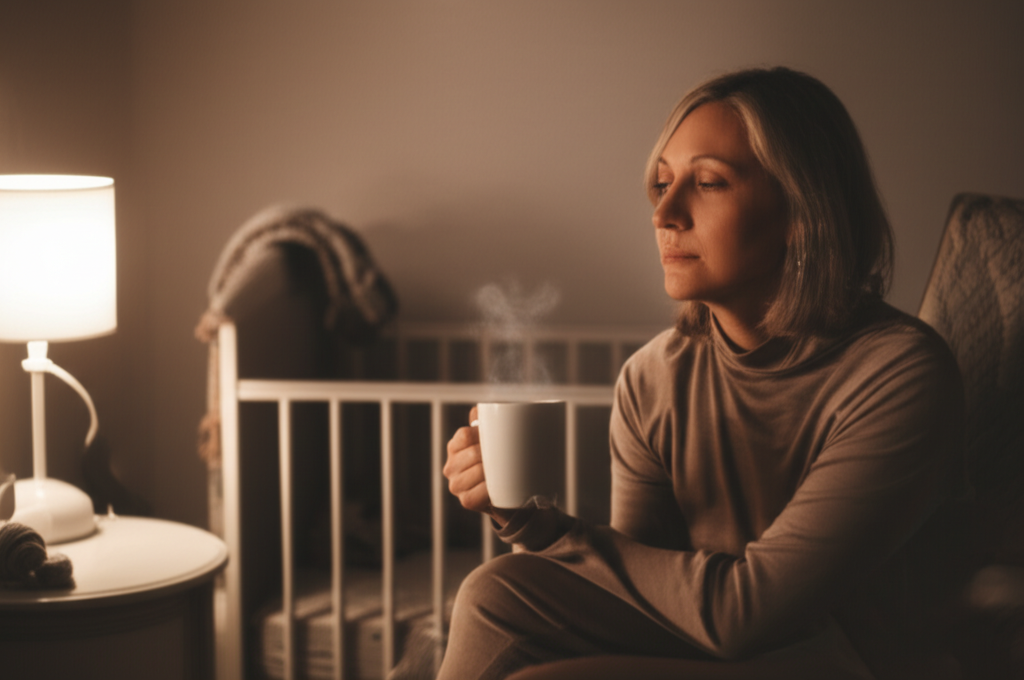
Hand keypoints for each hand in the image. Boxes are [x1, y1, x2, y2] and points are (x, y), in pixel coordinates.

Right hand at [443, 407, 513, 526]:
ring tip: (507, 469)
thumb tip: (482, 408)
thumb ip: (486, 421)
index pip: (465, 435)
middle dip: (493, 454)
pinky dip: (490, 490)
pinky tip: (498, 486)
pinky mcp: (465, 501)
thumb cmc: (498, 462)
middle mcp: (451, 466)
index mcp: (455, 447)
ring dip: (494, 471)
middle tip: (509, 455)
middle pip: (473, 453)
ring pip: (478, 472)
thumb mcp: (492, 439)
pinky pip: (478, 493)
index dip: (482, 435)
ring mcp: (456, 485)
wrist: (507, 494)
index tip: (499, 438)